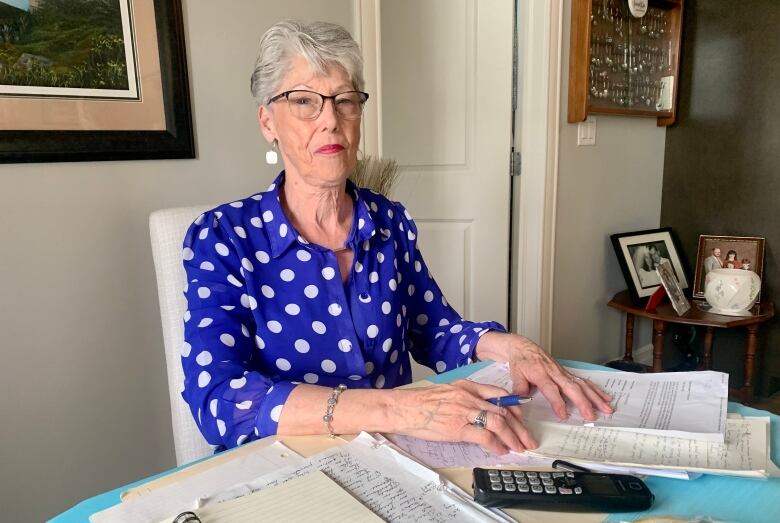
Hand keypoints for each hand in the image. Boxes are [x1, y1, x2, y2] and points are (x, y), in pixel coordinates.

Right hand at [388, 380, 537, 453]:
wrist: (404, 408)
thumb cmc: (421, 401)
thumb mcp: (448, 390)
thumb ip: (466, 396)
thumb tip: (482, 409)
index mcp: (468, 386)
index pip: (500, 395)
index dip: (516, 409)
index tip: (522, 420)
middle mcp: (469, 397)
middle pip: (504, 411)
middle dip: (520, 427)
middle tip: (528, 439)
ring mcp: (464, 412)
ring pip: (499, 423)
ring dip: (513, 437)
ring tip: (519, 447)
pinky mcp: (457, 428)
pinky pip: (484, 436)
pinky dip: (496, 445)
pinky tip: (501, 450)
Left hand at [476, 332, 613, 420]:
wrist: (524, 347)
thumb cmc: (521, 362)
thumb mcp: (515, 374)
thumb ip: (519, 388)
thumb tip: (521, 402)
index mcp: (541, 374)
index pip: (551, 389)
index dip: (557, 402)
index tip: (563, 415)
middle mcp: (555, 373)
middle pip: (572, 388)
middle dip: (583, 402)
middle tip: (591, 416)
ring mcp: (563, 373)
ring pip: (582, 385)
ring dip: (595, 397)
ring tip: (606, 409)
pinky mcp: (568, 374)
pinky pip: (584, 382)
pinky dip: (596, 390)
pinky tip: (606, 398)